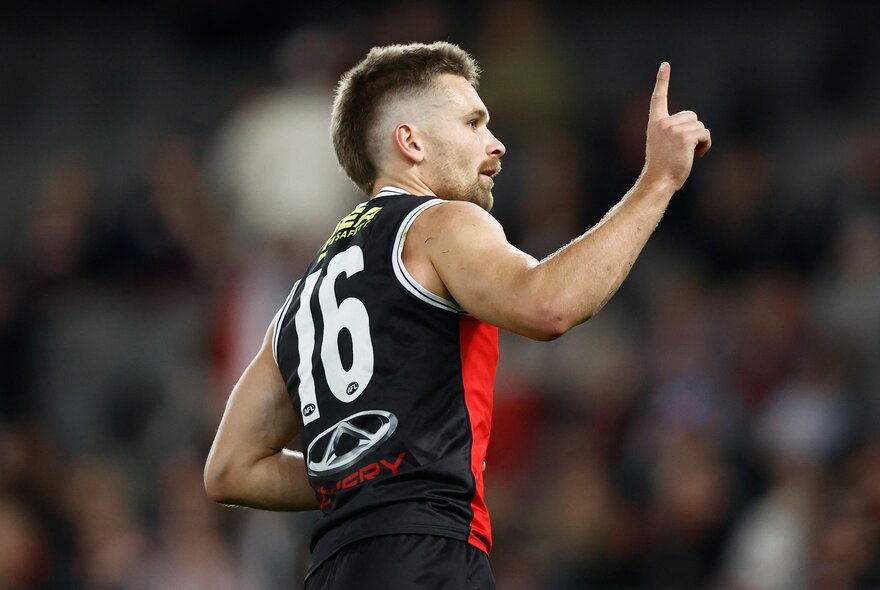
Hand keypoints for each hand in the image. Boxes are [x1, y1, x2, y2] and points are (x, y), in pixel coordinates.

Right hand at [642, 62, 711, 190]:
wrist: (658, 181)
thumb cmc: (662, 168)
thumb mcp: (662, 145)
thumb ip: (673, 132)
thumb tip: (697, 131)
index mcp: (655, 123)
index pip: (658, 98)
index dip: (662, 81)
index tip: (665, 65)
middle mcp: (663, 123)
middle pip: (691, 116)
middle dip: (693, 131)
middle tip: (683, 150)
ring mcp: (674, 129)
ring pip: (700, 126)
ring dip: (700, 140)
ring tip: (688, 154)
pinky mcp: (685, 137)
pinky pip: (704, 134)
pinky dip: (705, 145)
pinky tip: (695, 155)